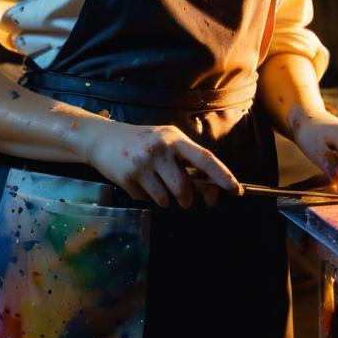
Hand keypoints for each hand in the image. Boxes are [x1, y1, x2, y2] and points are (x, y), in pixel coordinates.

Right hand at [81, 120, 239, 208]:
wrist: (102, 138)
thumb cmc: (140, 141)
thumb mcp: (164, 140)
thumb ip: (184, 159)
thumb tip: (207, 187)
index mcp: (174, 138)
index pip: (204, 158)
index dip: (222, 175)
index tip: (235, 189)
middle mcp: (160, 149)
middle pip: (184, 187)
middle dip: (186, 199)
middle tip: (184, 200)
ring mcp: (143, 163)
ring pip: (166, 198)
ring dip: (163, 198)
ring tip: (152, 182)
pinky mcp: (128, 177)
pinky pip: (147, 200)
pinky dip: (146, 196)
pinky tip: (137, 181)